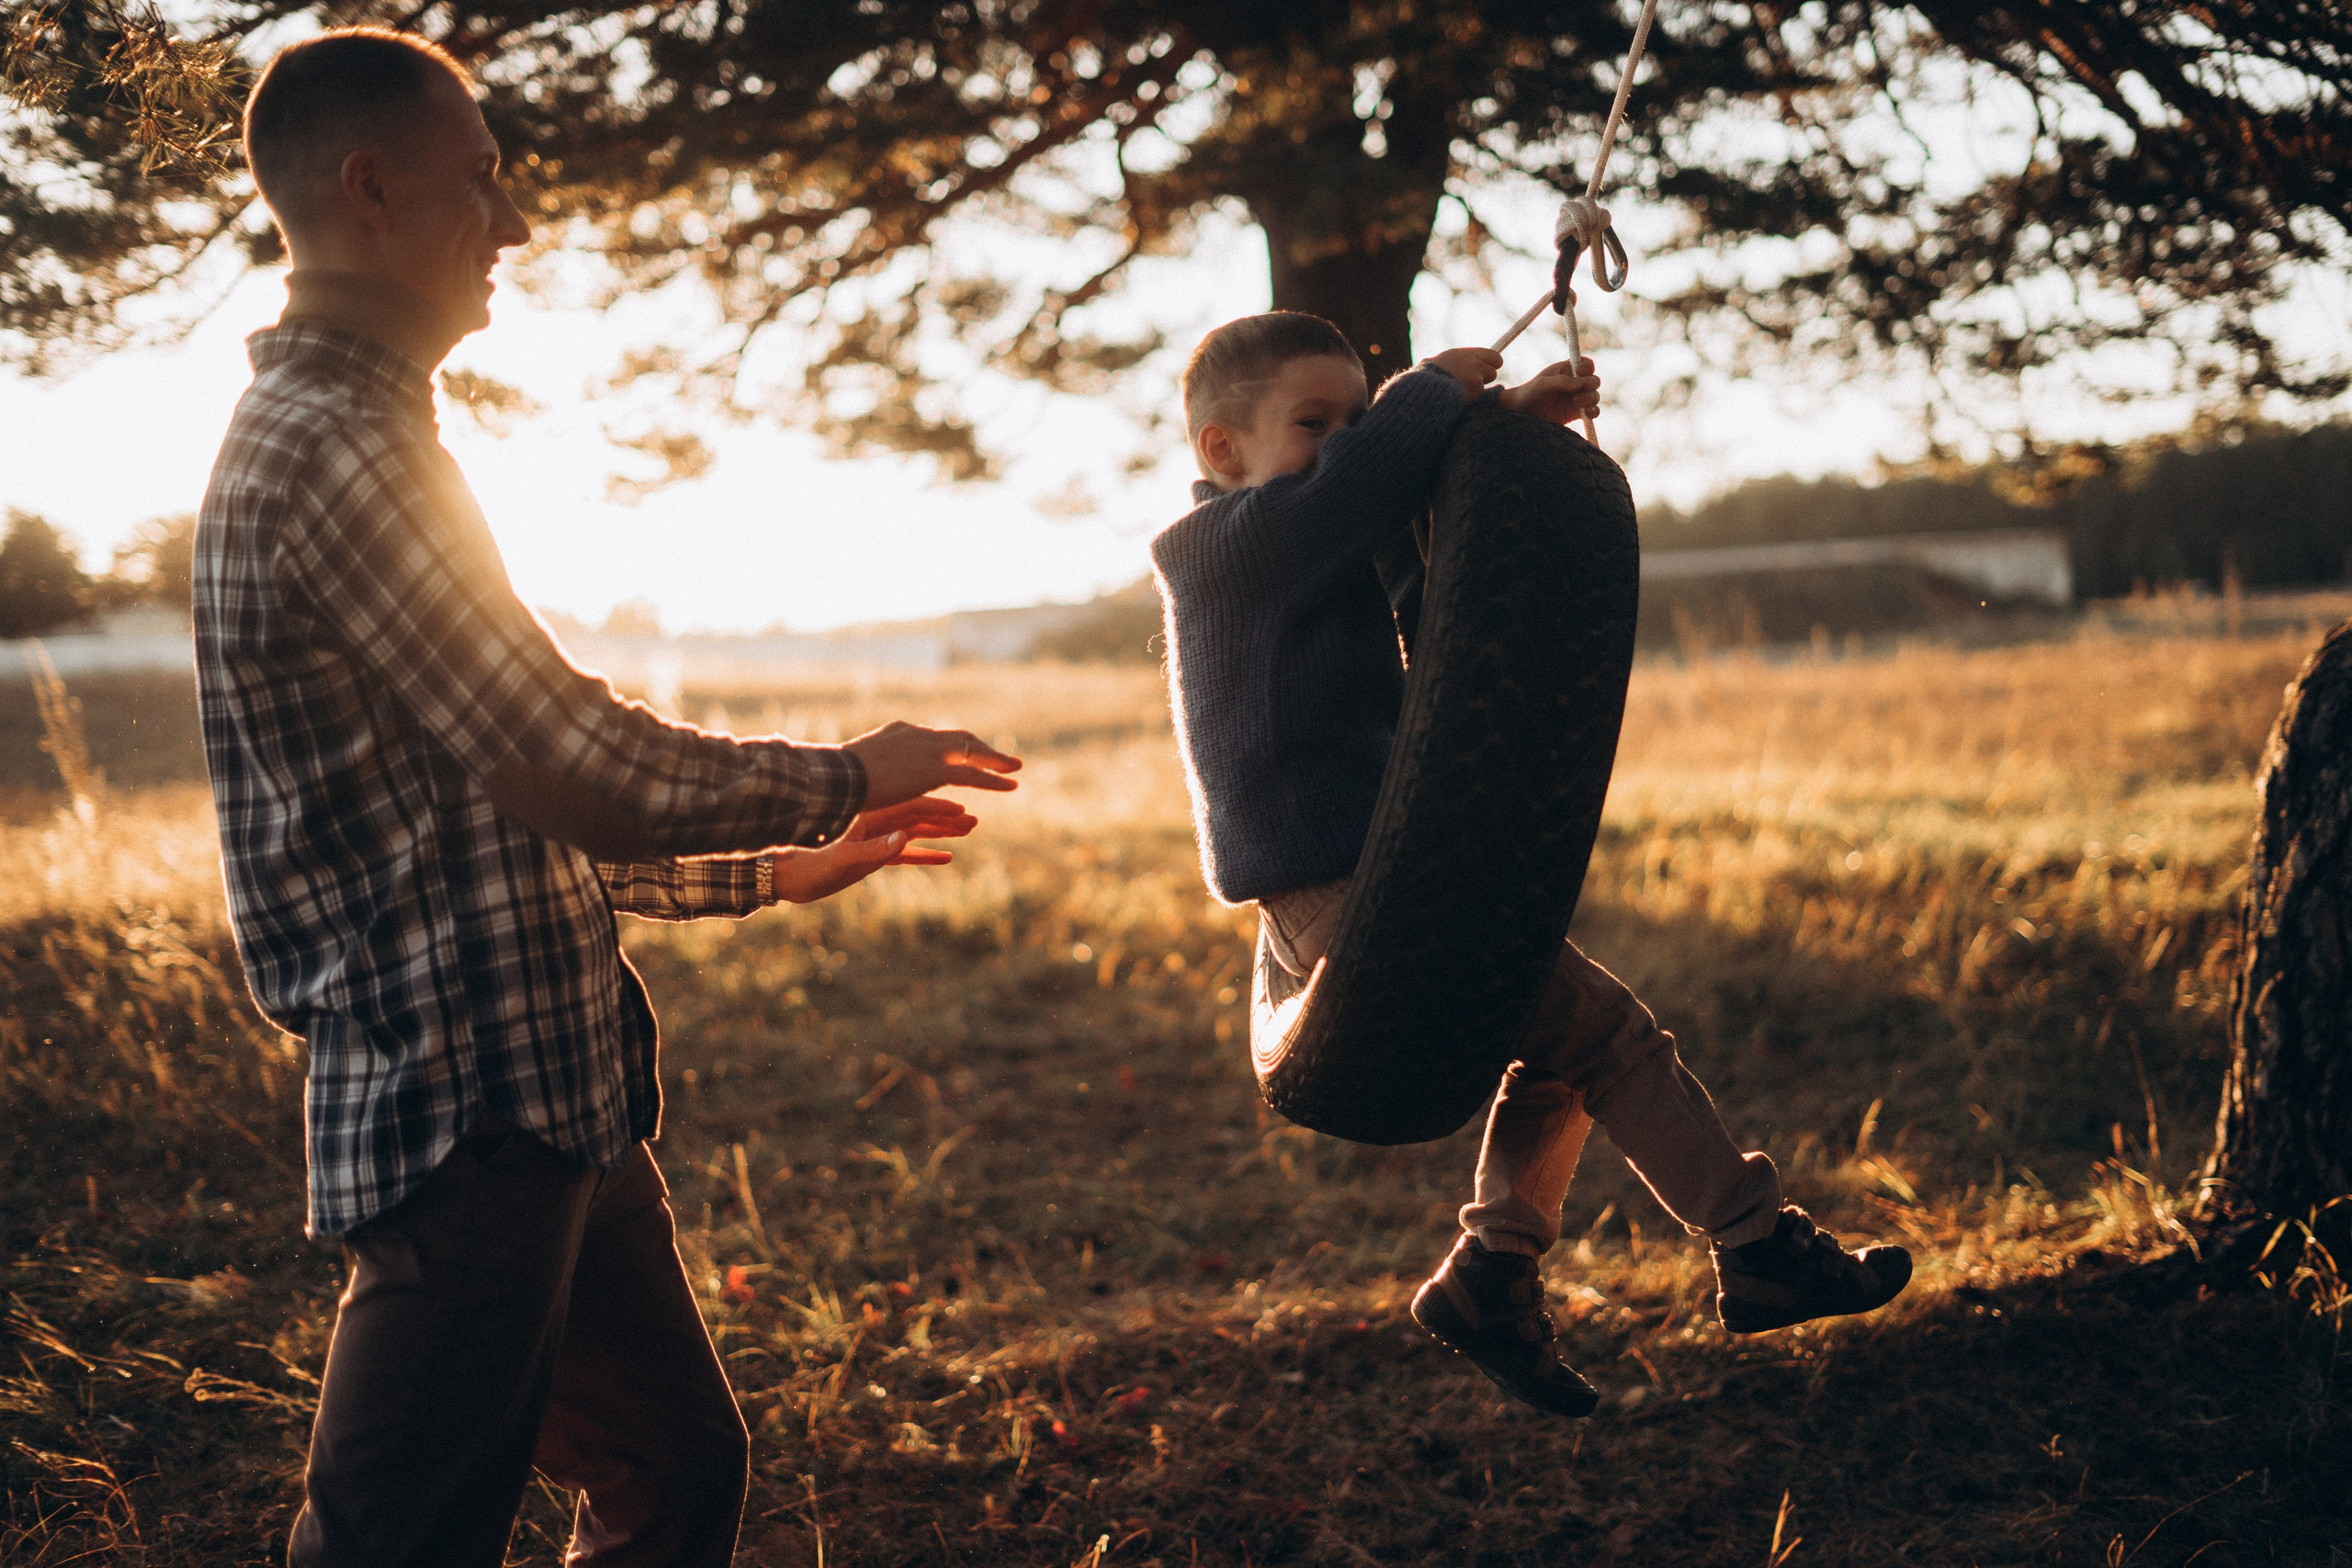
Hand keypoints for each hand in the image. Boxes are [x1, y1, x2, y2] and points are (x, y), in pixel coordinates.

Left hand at [770, 796, 977, 903]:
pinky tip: (946, 857)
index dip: (938, 809)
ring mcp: (874, 839)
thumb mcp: (842, 859)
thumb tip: (904, 839)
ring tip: (969, 830)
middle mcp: (875, 823)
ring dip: (942, 833)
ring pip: (916, 833)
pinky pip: (904, 855)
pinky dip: (925, 854)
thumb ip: (874, 849)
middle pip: (919, 816)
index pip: (911, 807)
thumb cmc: (807, 865)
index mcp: (869, 815)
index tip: (962, 809)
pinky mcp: (870, 858)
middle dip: (947, 818)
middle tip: (974, 820)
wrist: (783, 877)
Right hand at [843, 720, 1020, 808]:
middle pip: (959, 738)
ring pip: (973, 753)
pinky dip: (995, 780)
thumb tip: (860, 779)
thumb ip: (869, 770)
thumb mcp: (855, 769)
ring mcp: (928, 751)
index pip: (933, 736)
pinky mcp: (935, 771)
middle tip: (999, 756)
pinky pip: (973, 775)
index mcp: (899, 732)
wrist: (836, 779)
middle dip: (981, 747)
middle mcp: (918, 736)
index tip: (964, 751)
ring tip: (1016, 768)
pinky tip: (1012, 786)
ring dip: (996, 760)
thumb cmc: (836, 780)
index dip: (952, 745)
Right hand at [1423, 347, 1503, 400]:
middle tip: (1471, 382)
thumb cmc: (1428, 376)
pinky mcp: (1473, 392)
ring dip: (1474, 390)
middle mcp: (1474, 363)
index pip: (1495, 356)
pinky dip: (1468, 398)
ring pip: (1482, 387)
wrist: (1423, 389)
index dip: (1493, 364)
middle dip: (1485, 378)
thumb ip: (1461, 360)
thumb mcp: (1444, 360)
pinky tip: (1455, 396)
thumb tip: (1475, 361)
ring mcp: (1475, 378)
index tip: (1490, 367)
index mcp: (1466, 354)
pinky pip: (1476, 397)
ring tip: (1456, 389)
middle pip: (1493, 373)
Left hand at [1498, 356, 1600, 425]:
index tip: (1578, 372)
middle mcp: (1574, 383)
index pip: (1586, 364)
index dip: (1587, 367)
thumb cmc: (1529, 394)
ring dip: (1590, 399)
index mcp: (1567, 370)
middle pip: (1594, 381)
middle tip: (1575, 393)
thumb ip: (1560, 382)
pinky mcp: (1576, 414)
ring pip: (1595, 396)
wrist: (1521, 414)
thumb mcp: (1541, 384)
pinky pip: (1593, 411)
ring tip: (1575, 403)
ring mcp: (1576, 398)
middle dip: (1590, 385)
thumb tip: (1579, 384)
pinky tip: (1586, 414)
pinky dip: (1594, 412)